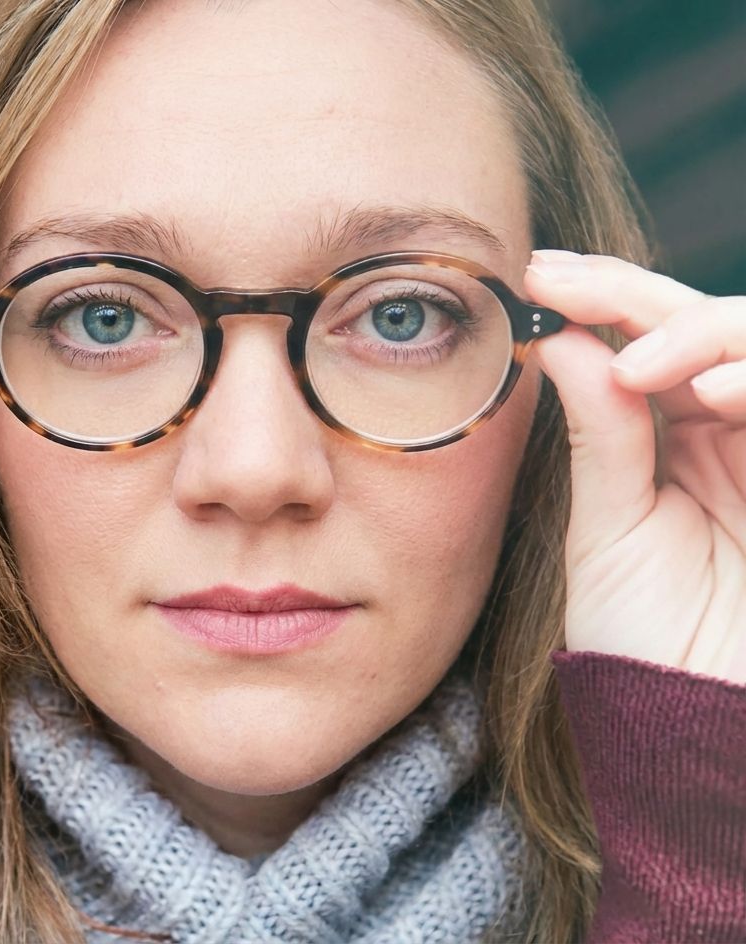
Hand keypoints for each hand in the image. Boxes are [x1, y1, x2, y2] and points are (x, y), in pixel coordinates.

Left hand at [525, 250, 745, 685]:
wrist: (704, 731)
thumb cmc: (650, 641)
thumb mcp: (610, 531)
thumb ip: (601, 437)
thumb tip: (565, 342)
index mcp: (673, 438)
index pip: (647, 344)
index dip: (601, 298)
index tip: (537, 274)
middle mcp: (733, 432)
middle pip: (709, 326)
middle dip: (639, 297)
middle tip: (570, 286)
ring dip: (707, 335)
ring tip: (645, 366)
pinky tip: (716, 394)